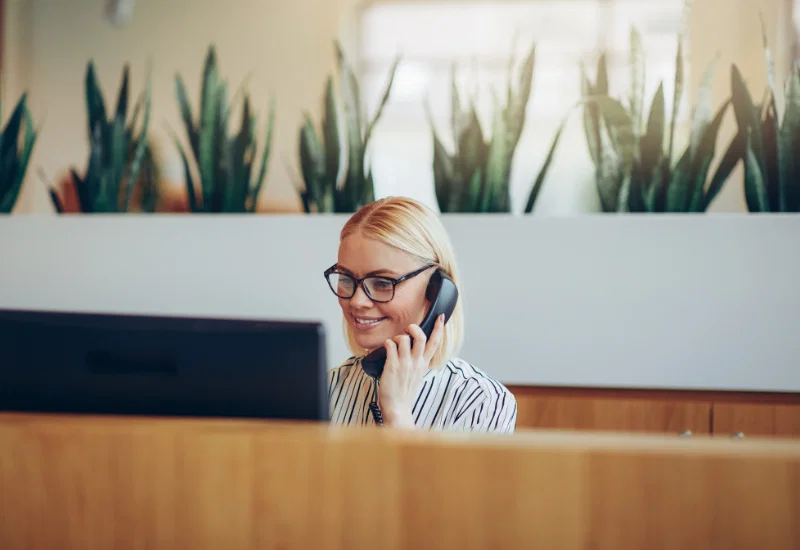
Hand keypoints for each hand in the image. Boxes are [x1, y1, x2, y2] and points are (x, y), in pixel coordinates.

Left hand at [378, 313, 445, 428]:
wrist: (398, 408)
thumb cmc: (405, 392)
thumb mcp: (417, 375)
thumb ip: (418, 361)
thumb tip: (413, 348)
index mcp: (423, 364)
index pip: (435, 343)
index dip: (438, 328)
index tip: (441, 317)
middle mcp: (416, 363)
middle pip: (421, 338)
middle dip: (415, 328)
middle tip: (409, 329)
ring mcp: (404, 364)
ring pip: (404, 340)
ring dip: (398, 337)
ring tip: (394, 343)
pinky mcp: (392, 366)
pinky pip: (390, 346)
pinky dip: (387, 343)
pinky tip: (386, 347)